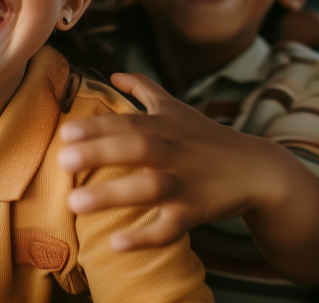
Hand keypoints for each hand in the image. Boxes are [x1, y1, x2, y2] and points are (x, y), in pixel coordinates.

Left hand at [59, 72, 318, 284]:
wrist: (256, 169)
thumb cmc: (205, 137)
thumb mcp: (176, 107)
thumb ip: (143, 88)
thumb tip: (112, 73)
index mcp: (163, 126)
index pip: (127, 122)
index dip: (96, 126)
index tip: (65, 132)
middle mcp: (173, 152)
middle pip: (136, 149)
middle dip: (100, 153)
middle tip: (62, 161)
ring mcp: (184, 183)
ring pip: (149, 189)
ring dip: (113, 195)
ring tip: (74, 204)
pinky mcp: (195, 213)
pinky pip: (169, 228)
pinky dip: (144, 237)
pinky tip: (115, 243)